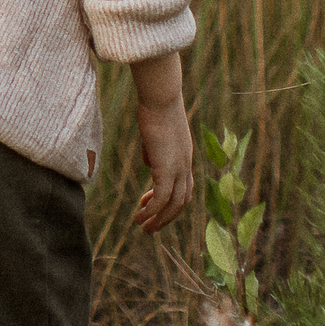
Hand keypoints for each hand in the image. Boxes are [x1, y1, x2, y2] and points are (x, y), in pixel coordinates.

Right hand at [132, 85, 194, 233]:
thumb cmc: (154, 107)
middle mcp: (185, 165)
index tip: (148, 203)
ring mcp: (179, 167)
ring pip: (174, 204)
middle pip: (182, 201)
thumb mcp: (155, 132)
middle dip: (166, 217)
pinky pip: (161, 198)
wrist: (160, 97)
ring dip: (159, 219)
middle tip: (150, 227)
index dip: (169, 199)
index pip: (183, 186)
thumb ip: (154, 149)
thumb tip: (149, 162)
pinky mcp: (167, 168)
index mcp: (184, 156)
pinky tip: (139, 216)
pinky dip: (152, 211)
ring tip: (144, 228)